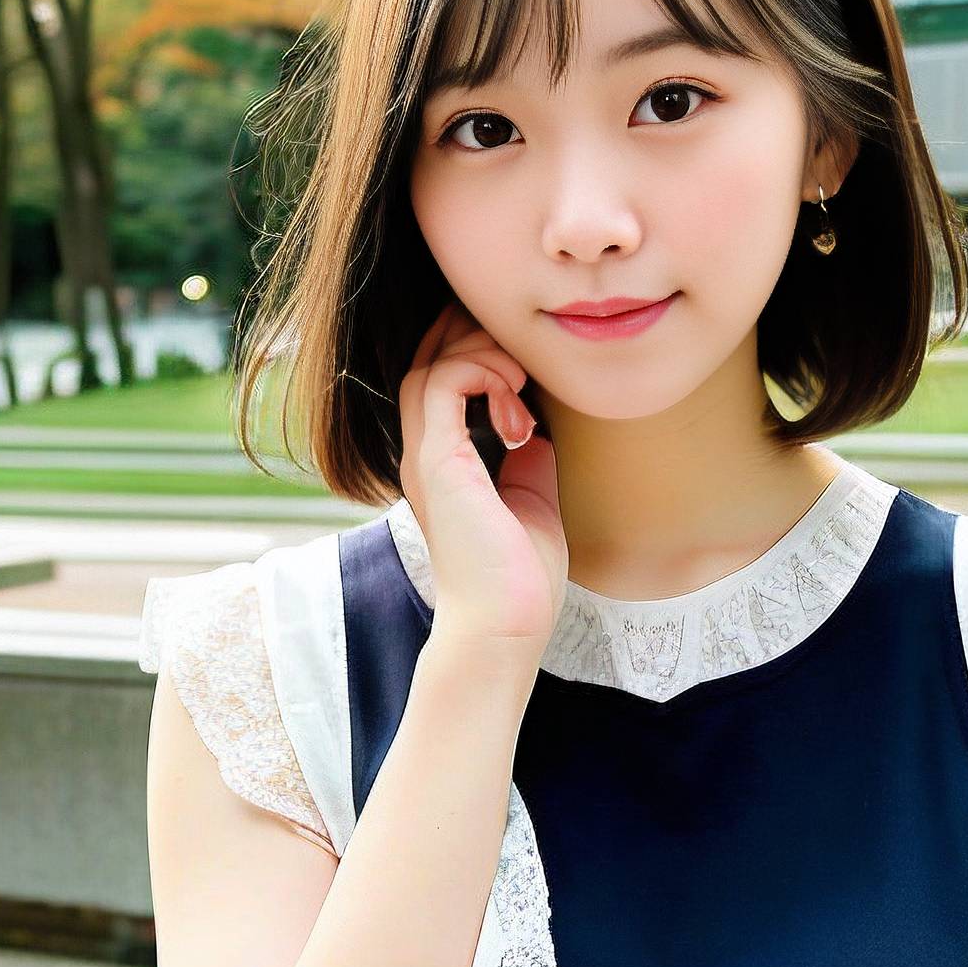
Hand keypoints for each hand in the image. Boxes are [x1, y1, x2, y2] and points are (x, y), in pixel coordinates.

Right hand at [396, 301, 565, 657]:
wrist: (505, 627)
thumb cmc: (520, 582)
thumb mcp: (532, 501)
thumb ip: (529, 460)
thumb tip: (542, 427)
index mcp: (444, 465)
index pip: (438, 382)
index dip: (471, 351)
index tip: (521, 358)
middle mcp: (425, 456)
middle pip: (425, 361)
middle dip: (472, 338)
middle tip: (519, 348)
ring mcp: (426, 458)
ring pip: (428, 365)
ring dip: (479, 353)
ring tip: (519, 376)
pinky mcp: (438, 462)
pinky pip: (442, 382)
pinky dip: (481, 372)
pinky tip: (514, 395)